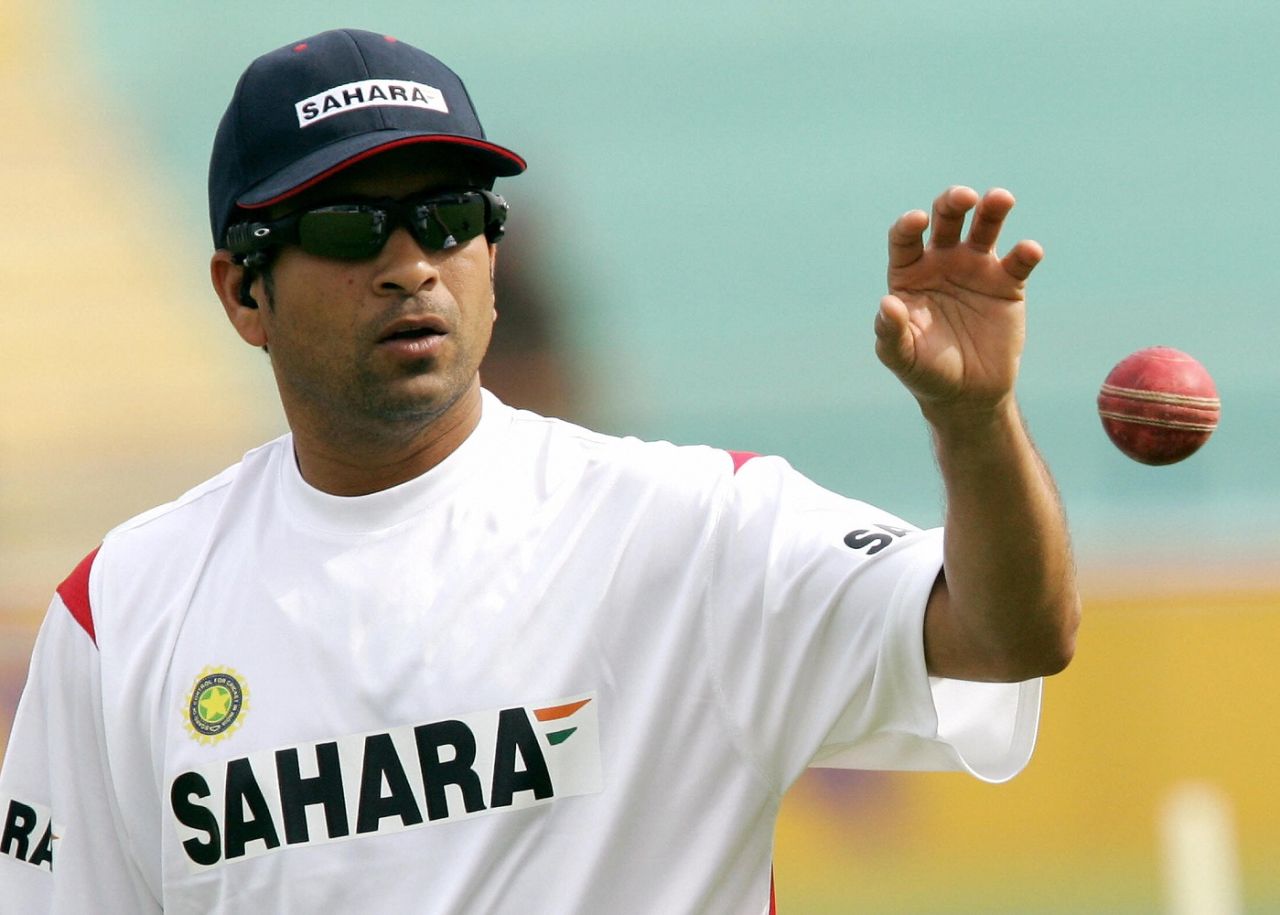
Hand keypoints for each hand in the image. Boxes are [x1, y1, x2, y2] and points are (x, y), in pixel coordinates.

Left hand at [874, 186, 1042, 419]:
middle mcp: (942, 262)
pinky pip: (1018, 261)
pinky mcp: (1008, 283)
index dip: (909, 225)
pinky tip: (1028, 251)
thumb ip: (890, 331)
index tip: (918, 220)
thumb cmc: (925, 370)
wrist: (967, 393)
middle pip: (947, 219)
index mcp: (910, 273)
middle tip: (964, 197)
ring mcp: (976, 268)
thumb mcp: (902, 356)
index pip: (905, 238)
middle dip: (953, 202)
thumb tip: (887, 303)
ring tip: (1001, 198)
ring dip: (993, 209)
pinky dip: (1026, 252)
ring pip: (985, 227)